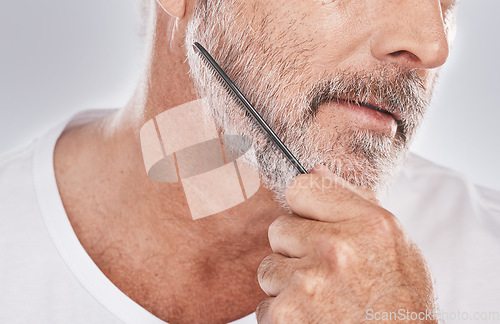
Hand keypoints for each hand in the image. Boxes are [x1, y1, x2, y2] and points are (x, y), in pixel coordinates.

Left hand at [256, 165, 435, 322]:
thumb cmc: (400, 303)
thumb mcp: (395, 244)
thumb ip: (353, 201)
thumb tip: (315, 169)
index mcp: (366, 224)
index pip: (301, 188)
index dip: (304, 208)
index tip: (313, 224)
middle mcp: (336, 248)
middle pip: (279, 228)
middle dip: (294, 249)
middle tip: (322, 271)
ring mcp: (308, 282)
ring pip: (268, 267)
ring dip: (287, 284)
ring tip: (320, 299)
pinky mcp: (286, 314)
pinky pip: (264, 304)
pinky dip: (283, 315)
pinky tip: (313, 319)